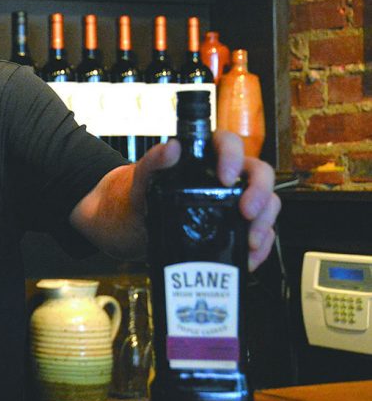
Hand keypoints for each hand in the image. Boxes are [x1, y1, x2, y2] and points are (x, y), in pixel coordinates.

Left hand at [131, 130, 279, 270]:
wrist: (134, 229)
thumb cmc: (139, 197)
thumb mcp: (141, 181)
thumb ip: (153, 162)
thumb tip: (171, 147)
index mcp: (205, 158)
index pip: (229, 143)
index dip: (234, 156)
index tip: (226, 177)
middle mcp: (226, 177)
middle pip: (259, 174)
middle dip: (260, 193)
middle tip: (247, 213)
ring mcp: (234, 202)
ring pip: (266, 204)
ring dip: (263, 224)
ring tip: (249, 243)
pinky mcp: (236, 227)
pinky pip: (260, 233)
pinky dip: (260, 247)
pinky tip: (248, 257)